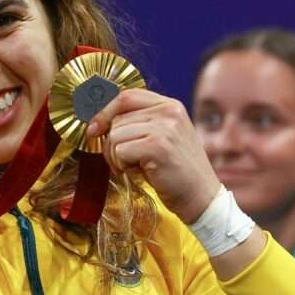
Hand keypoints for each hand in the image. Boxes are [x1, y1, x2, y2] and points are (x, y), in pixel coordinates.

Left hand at [87, 88, 221, 223]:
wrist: (201, 197)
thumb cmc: (176, 171)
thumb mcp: (161, 137)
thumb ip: (139, 123)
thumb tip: (97, 121)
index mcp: (170, 105)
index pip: (126, 96)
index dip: (104, 111)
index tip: (93, 128)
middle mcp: (169, 111)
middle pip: (117, 118)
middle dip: (110, 143)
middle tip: (123, 162)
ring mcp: (165, 128)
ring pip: (115, 135)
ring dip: (115, 156)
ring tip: (132, 167)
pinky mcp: (159, 147)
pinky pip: (120, 151)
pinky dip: (121, 165)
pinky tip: (138, 172)